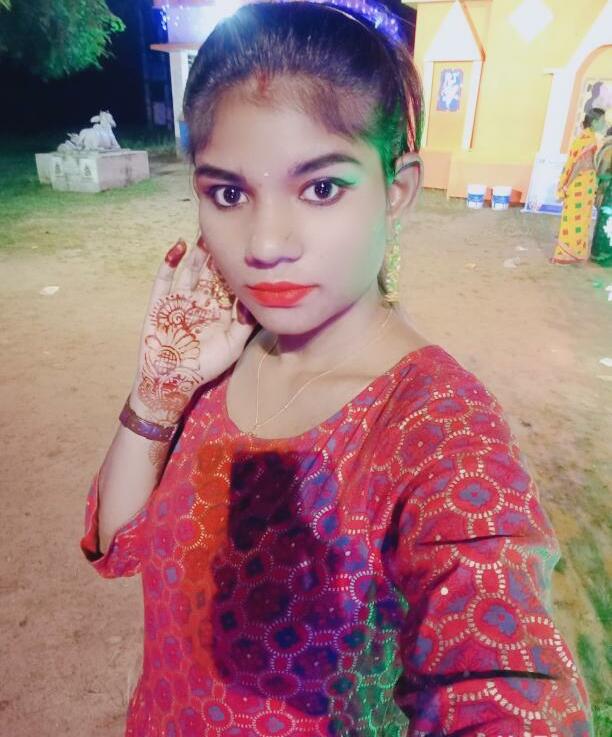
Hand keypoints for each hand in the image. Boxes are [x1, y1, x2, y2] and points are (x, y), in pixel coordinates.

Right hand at [130, 238, 256, 423]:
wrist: (171, 380)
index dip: (234, 267)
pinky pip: (164, 278)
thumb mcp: (232, 346)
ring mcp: (179, 300)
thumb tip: (251, 300)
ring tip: (204, 234)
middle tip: (224, 231)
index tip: (243, 249)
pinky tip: (179, 246)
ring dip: (197, 253)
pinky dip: (170, 261)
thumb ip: (244, 324)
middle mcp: (199, 301)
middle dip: (216, 253)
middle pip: (210, 272)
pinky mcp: (160, 302)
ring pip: (190, 269)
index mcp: (218, 310)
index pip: (228, 284)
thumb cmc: (204, 366)